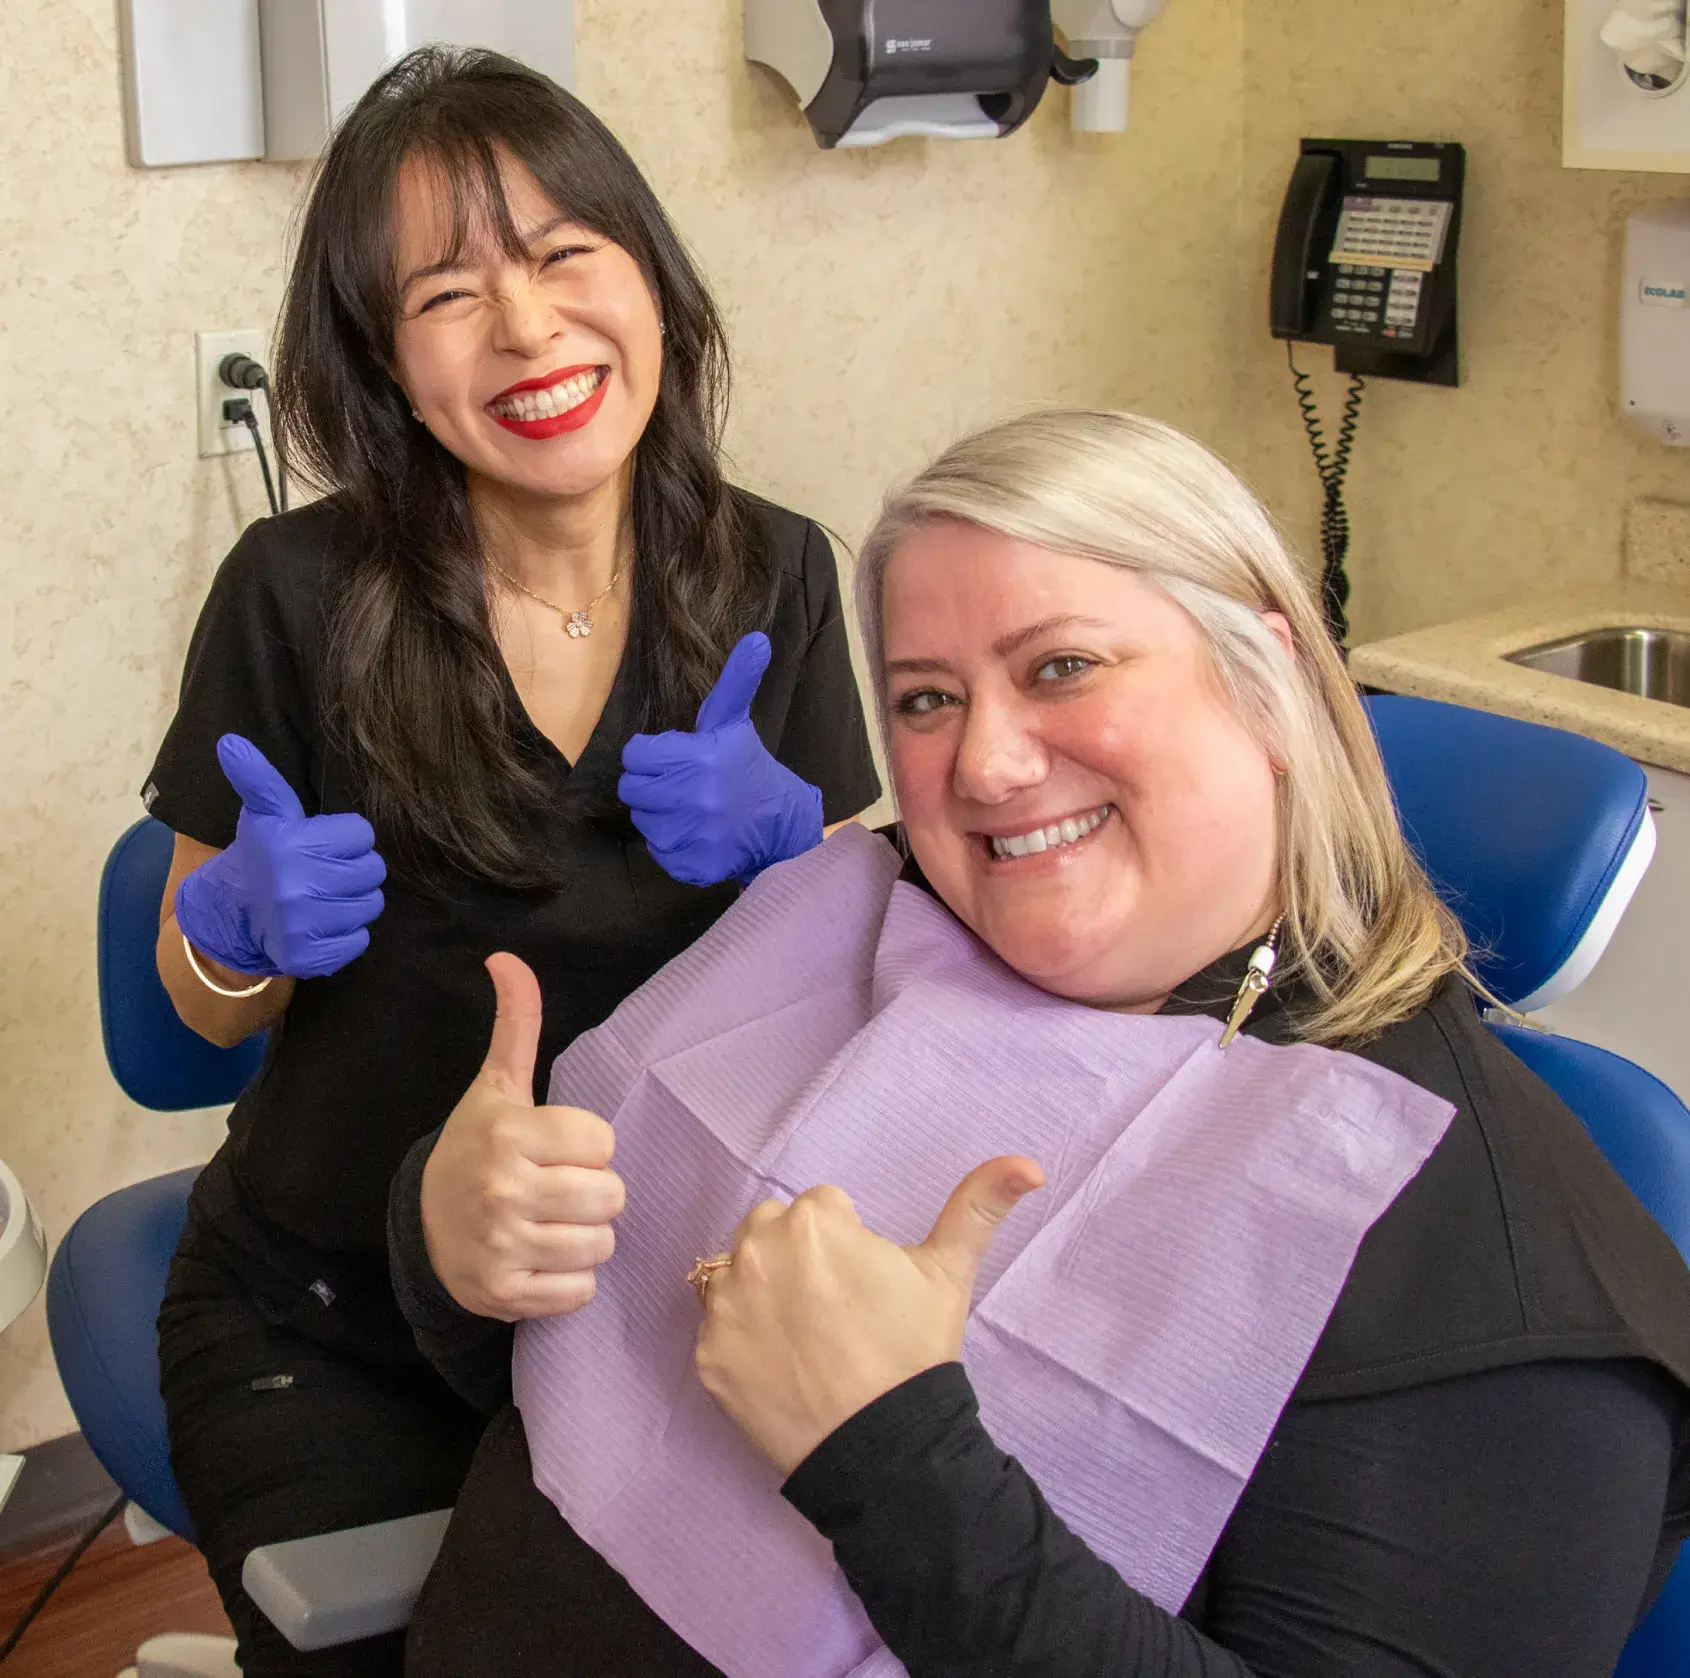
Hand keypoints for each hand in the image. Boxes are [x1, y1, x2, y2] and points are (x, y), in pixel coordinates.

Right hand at [173, 735, 385, 979]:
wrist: (231, 916)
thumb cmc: (261, 857)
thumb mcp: (263, 815)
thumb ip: (259, 779)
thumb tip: (230, 740)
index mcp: (289, 845)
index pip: (363, 834)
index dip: (346, 839)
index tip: (322, 845)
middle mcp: (295, 886)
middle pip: (373, 871)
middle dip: (354, 869)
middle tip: (326, 873)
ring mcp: (303, 925)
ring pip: (371, 905)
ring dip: (354, 902)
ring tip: (324, 897)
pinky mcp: (310, 957)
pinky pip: (359, 940)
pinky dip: (347, 934)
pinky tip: (322, 925)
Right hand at [419, 953, 623, 1320]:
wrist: (422, 1226)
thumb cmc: (477, 1148)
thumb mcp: (497, 1087)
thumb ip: (516, 1025)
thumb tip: (506, 957)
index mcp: (511, 1134)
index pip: (603, 1143)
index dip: (588, 1148)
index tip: (557, 1150)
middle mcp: (505, 1190)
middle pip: (611, 1197)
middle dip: (594, 1195)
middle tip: (557, 1190)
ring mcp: (504, 1246)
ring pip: (601, 1246)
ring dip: (585, 1238)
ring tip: (550, 1224)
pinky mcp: (506, 1294)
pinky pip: (581, 1292)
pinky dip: (569, 1282)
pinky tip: (540, 1259)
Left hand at [619, 632, 823, 887]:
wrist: (781, 824)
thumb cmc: (747, 767)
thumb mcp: (735, 722)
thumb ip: (736, 680)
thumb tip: (757, 638)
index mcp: (699, 757)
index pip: (635, 755)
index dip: (652, 756)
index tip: (677, 759)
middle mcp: (695, 797)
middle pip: (632, 789)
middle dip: (653, 785)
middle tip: (682, 785)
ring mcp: (694, 835)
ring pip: (642, 820)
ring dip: (661, 815)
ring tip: (691, 809)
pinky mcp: (693, 865)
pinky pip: (657, 850)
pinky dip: (672, 844)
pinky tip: (696, 833)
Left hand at [694, 1156, 1043, 1474]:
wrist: (884, 1450)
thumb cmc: (914, 1353)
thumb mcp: (949, 1274)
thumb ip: (978, 1206)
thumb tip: (1029, 1164)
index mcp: (813, 1220)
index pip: (825, 1209)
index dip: (850, 1246)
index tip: (866, 1288)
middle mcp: (756, 1250)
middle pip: (772, 1231)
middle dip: (798, 1257)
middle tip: (837, 1311)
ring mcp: (726, 1306)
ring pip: (740, 1274)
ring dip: (764, 1293)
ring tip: (808, 1339)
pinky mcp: (707, 1356)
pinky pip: (720, 1331)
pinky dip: (744, 1345)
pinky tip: (782, 1370)